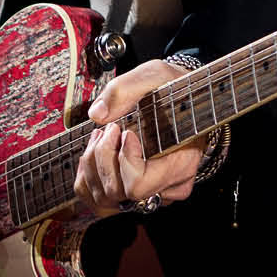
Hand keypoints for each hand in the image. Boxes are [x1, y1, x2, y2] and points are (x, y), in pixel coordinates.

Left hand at [75, 58, 206, 215]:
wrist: (186, 100)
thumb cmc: (173, 89)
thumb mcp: (155, 75)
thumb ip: (125, 90)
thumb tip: (97, 114)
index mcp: (181, 162)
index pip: (138, 185)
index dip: (124, 160)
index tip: (126, 132)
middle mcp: (170, 185)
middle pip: (117, 192)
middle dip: (102, 158)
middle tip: (109, 130)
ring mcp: (156, 193)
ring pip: (106, 199)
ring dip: (93, 165)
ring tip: (103, 137)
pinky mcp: (141, 194)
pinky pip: (101, 200)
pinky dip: (90, 176)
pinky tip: (99, 153)